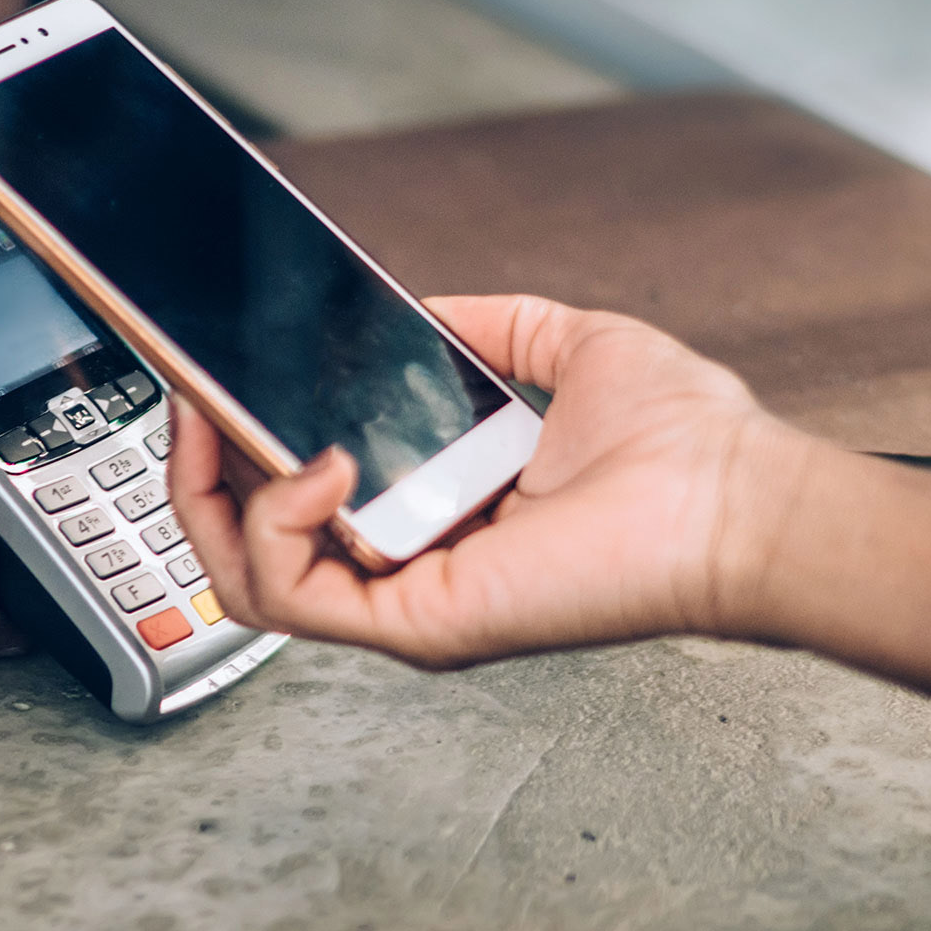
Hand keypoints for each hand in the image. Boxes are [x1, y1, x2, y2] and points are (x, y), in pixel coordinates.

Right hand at [163, 294, 802, 668]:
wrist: (740, 500)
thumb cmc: (688, 448)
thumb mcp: (570, 349)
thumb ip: (491, 326)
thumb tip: (421, 307)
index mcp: (437, 516)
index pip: (296, 504)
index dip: (238, 448)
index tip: (214, 382)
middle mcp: (411, 569)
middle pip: (245, 548)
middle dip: (190, 472)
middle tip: (190, 396)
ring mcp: (409, 604)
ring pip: (244, 582)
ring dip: (208, 497)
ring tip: (224, 422)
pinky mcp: (419, 622)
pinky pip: (290, 592)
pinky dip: (276, 519)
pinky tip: (316, 460)